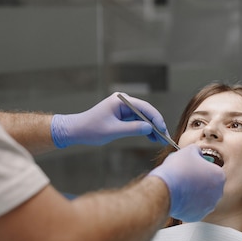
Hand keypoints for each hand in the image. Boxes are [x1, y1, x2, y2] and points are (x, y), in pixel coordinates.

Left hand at [51, 92, 169, 147]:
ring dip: (151, 127)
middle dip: (155, 124)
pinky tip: (151, 137)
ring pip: (142, 117)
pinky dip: (143, 128)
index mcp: (121, 100)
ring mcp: (123, 107)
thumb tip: (150, 128)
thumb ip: (132, 129)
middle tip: (165, 137)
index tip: (162, 130)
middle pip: (145, 111)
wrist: (77, 130)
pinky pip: (137, 120)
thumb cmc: (91, 129)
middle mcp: (123, 101)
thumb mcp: (113, 131)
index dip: (155, 118)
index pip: (144, 107)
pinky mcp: (122, 114)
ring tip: (160, 140)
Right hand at [148, 145, 224, 221]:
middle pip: (210, 185)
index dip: (202, 167)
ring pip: (203, 197)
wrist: (164, 188)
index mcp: (219, 176)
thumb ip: (198, 151)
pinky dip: (189, 203)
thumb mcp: (189, 150)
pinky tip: (180, 196)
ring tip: (182, 185)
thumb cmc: (177, 170)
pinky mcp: (198, 216)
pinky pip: (195, 208)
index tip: (193, 167)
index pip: (213, 169)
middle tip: (187, 176)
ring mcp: (208, 206)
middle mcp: (218, 193)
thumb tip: (198, 153)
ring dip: (195, 192)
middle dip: (200, 181)